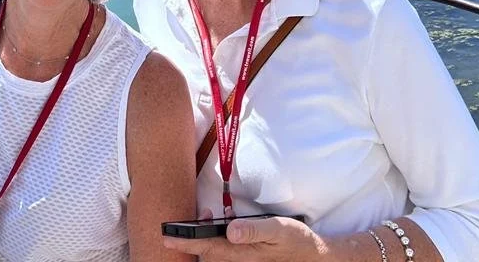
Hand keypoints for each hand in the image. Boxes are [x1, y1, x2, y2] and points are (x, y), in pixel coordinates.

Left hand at [162, 215, 325, 261]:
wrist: (311, 256)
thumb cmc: (294, 241)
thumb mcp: (279, 229)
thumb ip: (255, 229)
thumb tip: (231, 230)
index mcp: (242, 253)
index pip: (206, 247)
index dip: (185, 241)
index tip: (166, 235)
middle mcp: (237, 259)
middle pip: (205, 251)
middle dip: (189, 239)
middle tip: (175, 225)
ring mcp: (240, 259)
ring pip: (212, 251)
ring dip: (200, 238)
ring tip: (196, 220)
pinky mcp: (244, 255)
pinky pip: (221, 250)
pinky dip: (212, 239)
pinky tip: (215, 224)